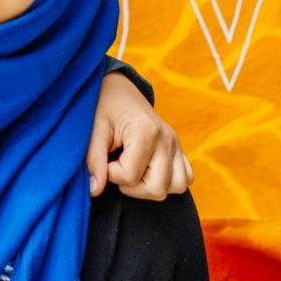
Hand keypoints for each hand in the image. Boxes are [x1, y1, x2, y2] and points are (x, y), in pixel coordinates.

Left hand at [87, 73, 192, 199]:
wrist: (120, 89)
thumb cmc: (105, 107)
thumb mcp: (94, 130)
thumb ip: (94, 160)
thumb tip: (94, 190)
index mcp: (146, 131)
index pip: (130, 176)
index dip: (110, 174)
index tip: (104, 158)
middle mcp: (167, 139)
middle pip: (157, 188)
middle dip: (131, 187)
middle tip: (117, 168)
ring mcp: (176, 145)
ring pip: (176, 187)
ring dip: (151, 187)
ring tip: (134, 171)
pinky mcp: (180, 149)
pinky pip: (186, 178)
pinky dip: (168, 181)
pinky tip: (148, 171)